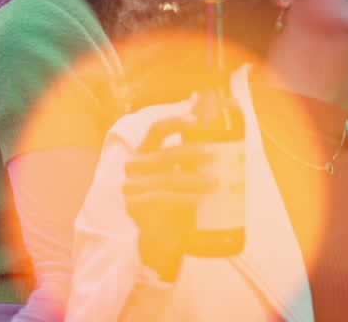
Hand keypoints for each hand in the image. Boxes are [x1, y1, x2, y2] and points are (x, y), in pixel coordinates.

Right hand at [123, 116, 217, 281]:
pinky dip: (182, 197)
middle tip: (216, 156)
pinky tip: (199, 199)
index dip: (175, 122)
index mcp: (143, 153)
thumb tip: (204, 109)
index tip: (197, 119)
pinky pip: (161, 198)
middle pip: (165, 155)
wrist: (158, 240)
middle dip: (192, 153)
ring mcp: (131, 187)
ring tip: (215, 182)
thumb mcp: (179, 173)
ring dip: (193, 179)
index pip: (156, 130)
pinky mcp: (134, 206)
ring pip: (166, 178)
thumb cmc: (171, 201)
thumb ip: (187, 147)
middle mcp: (132, 167)